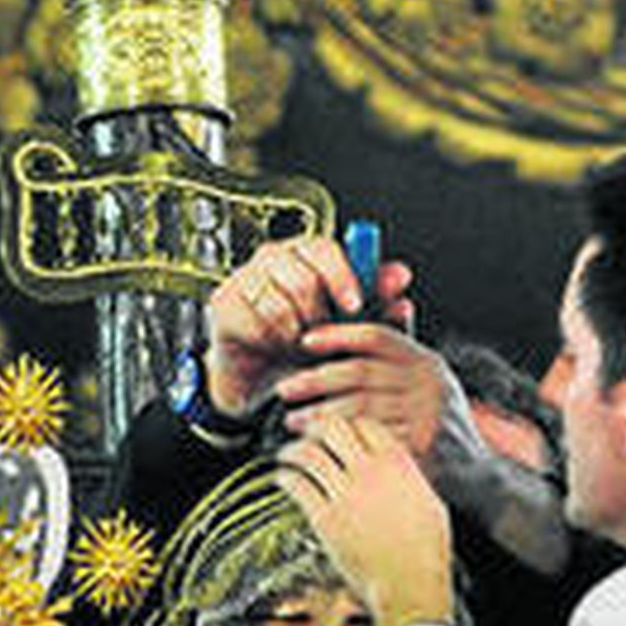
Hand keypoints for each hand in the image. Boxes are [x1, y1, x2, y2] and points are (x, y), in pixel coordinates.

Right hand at [204, 237, 414, 417]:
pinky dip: (271, 342)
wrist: (260, 375)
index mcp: (305, 252)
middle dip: (318, 316)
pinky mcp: (224, 303)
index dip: (343, 277)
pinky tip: (274, 347)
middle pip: (303, 278)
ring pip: (280, 304)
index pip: (325, 249)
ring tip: (297, 343)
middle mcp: (273, 257)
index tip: (355, 306)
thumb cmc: (303, 343)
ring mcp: (246, 277)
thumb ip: (376, 301)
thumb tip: (401, 278)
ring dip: (294, 333)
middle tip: (321, 336)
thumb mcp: (346, 325)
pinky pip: (256, 323)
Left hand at [275, 325, 478, 465]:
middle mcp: (429, 383)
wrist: (476, 477)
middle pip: (360, 372)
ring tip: (292, 420)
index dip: (337, 335)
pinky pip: (365, 442)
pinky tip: (314, 447)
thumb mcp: (428, 387)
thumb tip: (377, 315)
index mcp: (427, 362)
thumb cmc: (439, 429)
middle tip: (284, 388)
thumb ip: (401, 357)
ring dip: (318, 414)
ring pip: (358, 407)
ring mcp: (426, 415)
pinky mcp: (419, 448)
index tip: (304, 341)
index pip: (377, 336)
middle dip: (315, 379)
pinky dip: (336, 442)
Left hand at [279, 415, 453, 625]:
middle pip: (333, 429)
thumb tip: (398, 469)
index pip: (365, 425)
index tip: (339, 431)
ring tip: (285, 455)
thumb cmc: (424, 551)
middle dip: (316, 428)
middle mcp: (370, 472)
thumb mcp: (428, 502)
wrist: (409, 582)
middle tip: (306, 434)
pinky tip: (282, 479)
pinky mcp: (325, 519)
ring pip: (309, 454)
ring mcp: (345, 494)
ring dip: (292, 451)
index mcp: (398, 464)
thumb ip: (409, 479)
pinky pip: (298, 486)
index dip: (348, 425)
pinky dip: (285, 477)